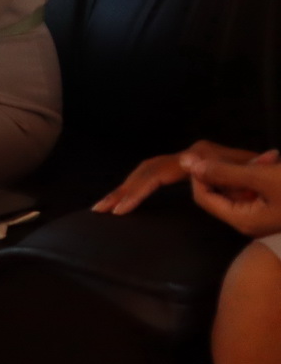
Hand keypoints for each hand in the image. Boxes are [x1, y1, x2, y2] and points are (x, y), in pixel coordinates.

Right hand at [94, 142, 275, 214]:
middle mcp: (193, 153)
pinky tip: (128, 196)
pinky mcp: (194, 165)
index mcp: (202, 156)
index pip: (159, 173)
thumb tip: (188, 163)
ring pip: (149, 169)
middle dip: (122, 190)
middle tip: (100, 210)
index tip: (122, 210)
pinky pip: (160, 173)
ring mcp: (193, 158)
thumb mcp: (260, 179)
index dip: (138, 191)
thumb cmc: (276, 185)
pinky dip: (140, 184)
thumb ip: (229, 173)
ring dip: (126, 187)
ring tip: (104, 206)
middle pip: (147, 169)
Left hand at [185, 152, 280, 237]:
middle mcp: (249, 221)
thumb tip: (190, 166)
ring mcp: (262, 215)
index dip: (199, 175)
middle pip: (222, 192)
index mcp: (242, 220)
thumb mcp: (263, 178)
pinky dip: (262, 173)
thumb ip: (226, 172)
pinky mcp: (274, 206)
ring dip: (252, 168)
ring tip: (272, 156)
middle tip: (252, 154)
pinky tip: (274, 161)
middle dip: (233, 169)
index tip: (203, 155)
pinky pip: (257, 188)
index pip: (203, 198)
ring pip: (241, 187)